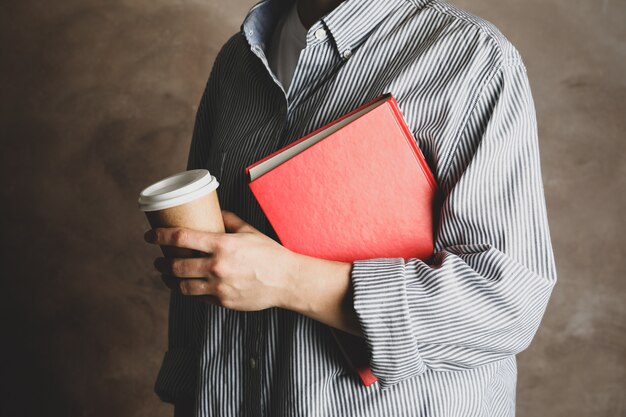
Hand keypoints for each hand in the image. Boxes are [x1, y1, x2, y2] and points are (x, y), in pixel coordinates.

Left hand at [144, 209, 299, 310]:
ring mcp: (219, 286)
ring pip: (182, 285)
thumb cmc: (270, 253)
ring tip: (166, 274)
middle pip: (176, 264)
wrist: (286, 280)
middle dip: (161, 261)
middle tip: (158, 259)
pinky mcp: (223, 301)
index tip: (150, 236)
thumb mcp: (249, 231)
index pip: (180, 238)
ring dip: (169, 279)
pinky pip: (197, 297)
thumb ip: (228, 220)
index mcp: (222, 245)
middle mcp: (217, 266)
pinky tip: (185, 286)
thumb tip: (212, 211)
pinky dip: (187, 291)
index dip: (160, 236)